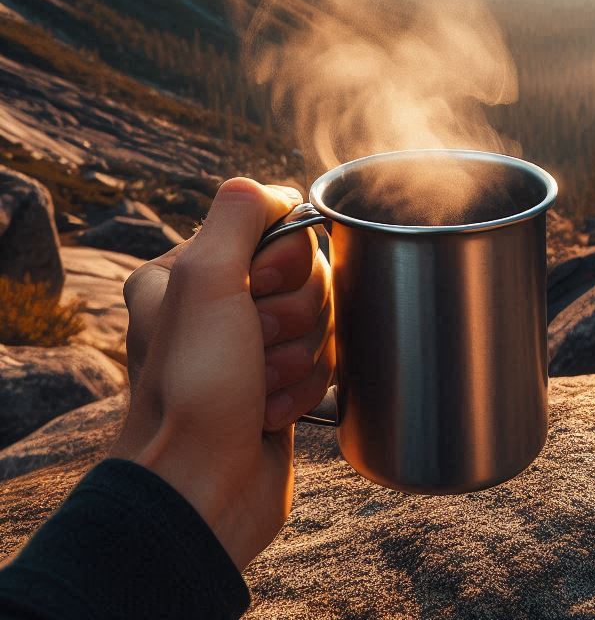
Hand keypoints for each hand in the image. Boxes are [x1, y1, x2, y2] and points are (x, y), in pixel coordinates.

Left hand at [111, 178, 334, 569]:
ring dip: (300, 356)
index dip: (286, 260)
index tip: (258, 291)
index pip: (277, 227)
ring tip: (260, 388)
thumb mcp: (205, 279)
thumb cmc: (195, 390)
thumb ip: (239, 216)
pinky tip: (270, 413)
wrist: (201, 489)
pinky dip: (305, 387)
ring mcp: (249, 346)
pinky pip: (322, 360)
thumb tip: (273, 190)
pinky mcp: (276, 383)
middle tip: (257, 346)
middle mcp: (218, 304)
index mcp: (189, 271)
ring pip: (320, 319)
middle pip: (307, 274)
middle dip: (294, 315)